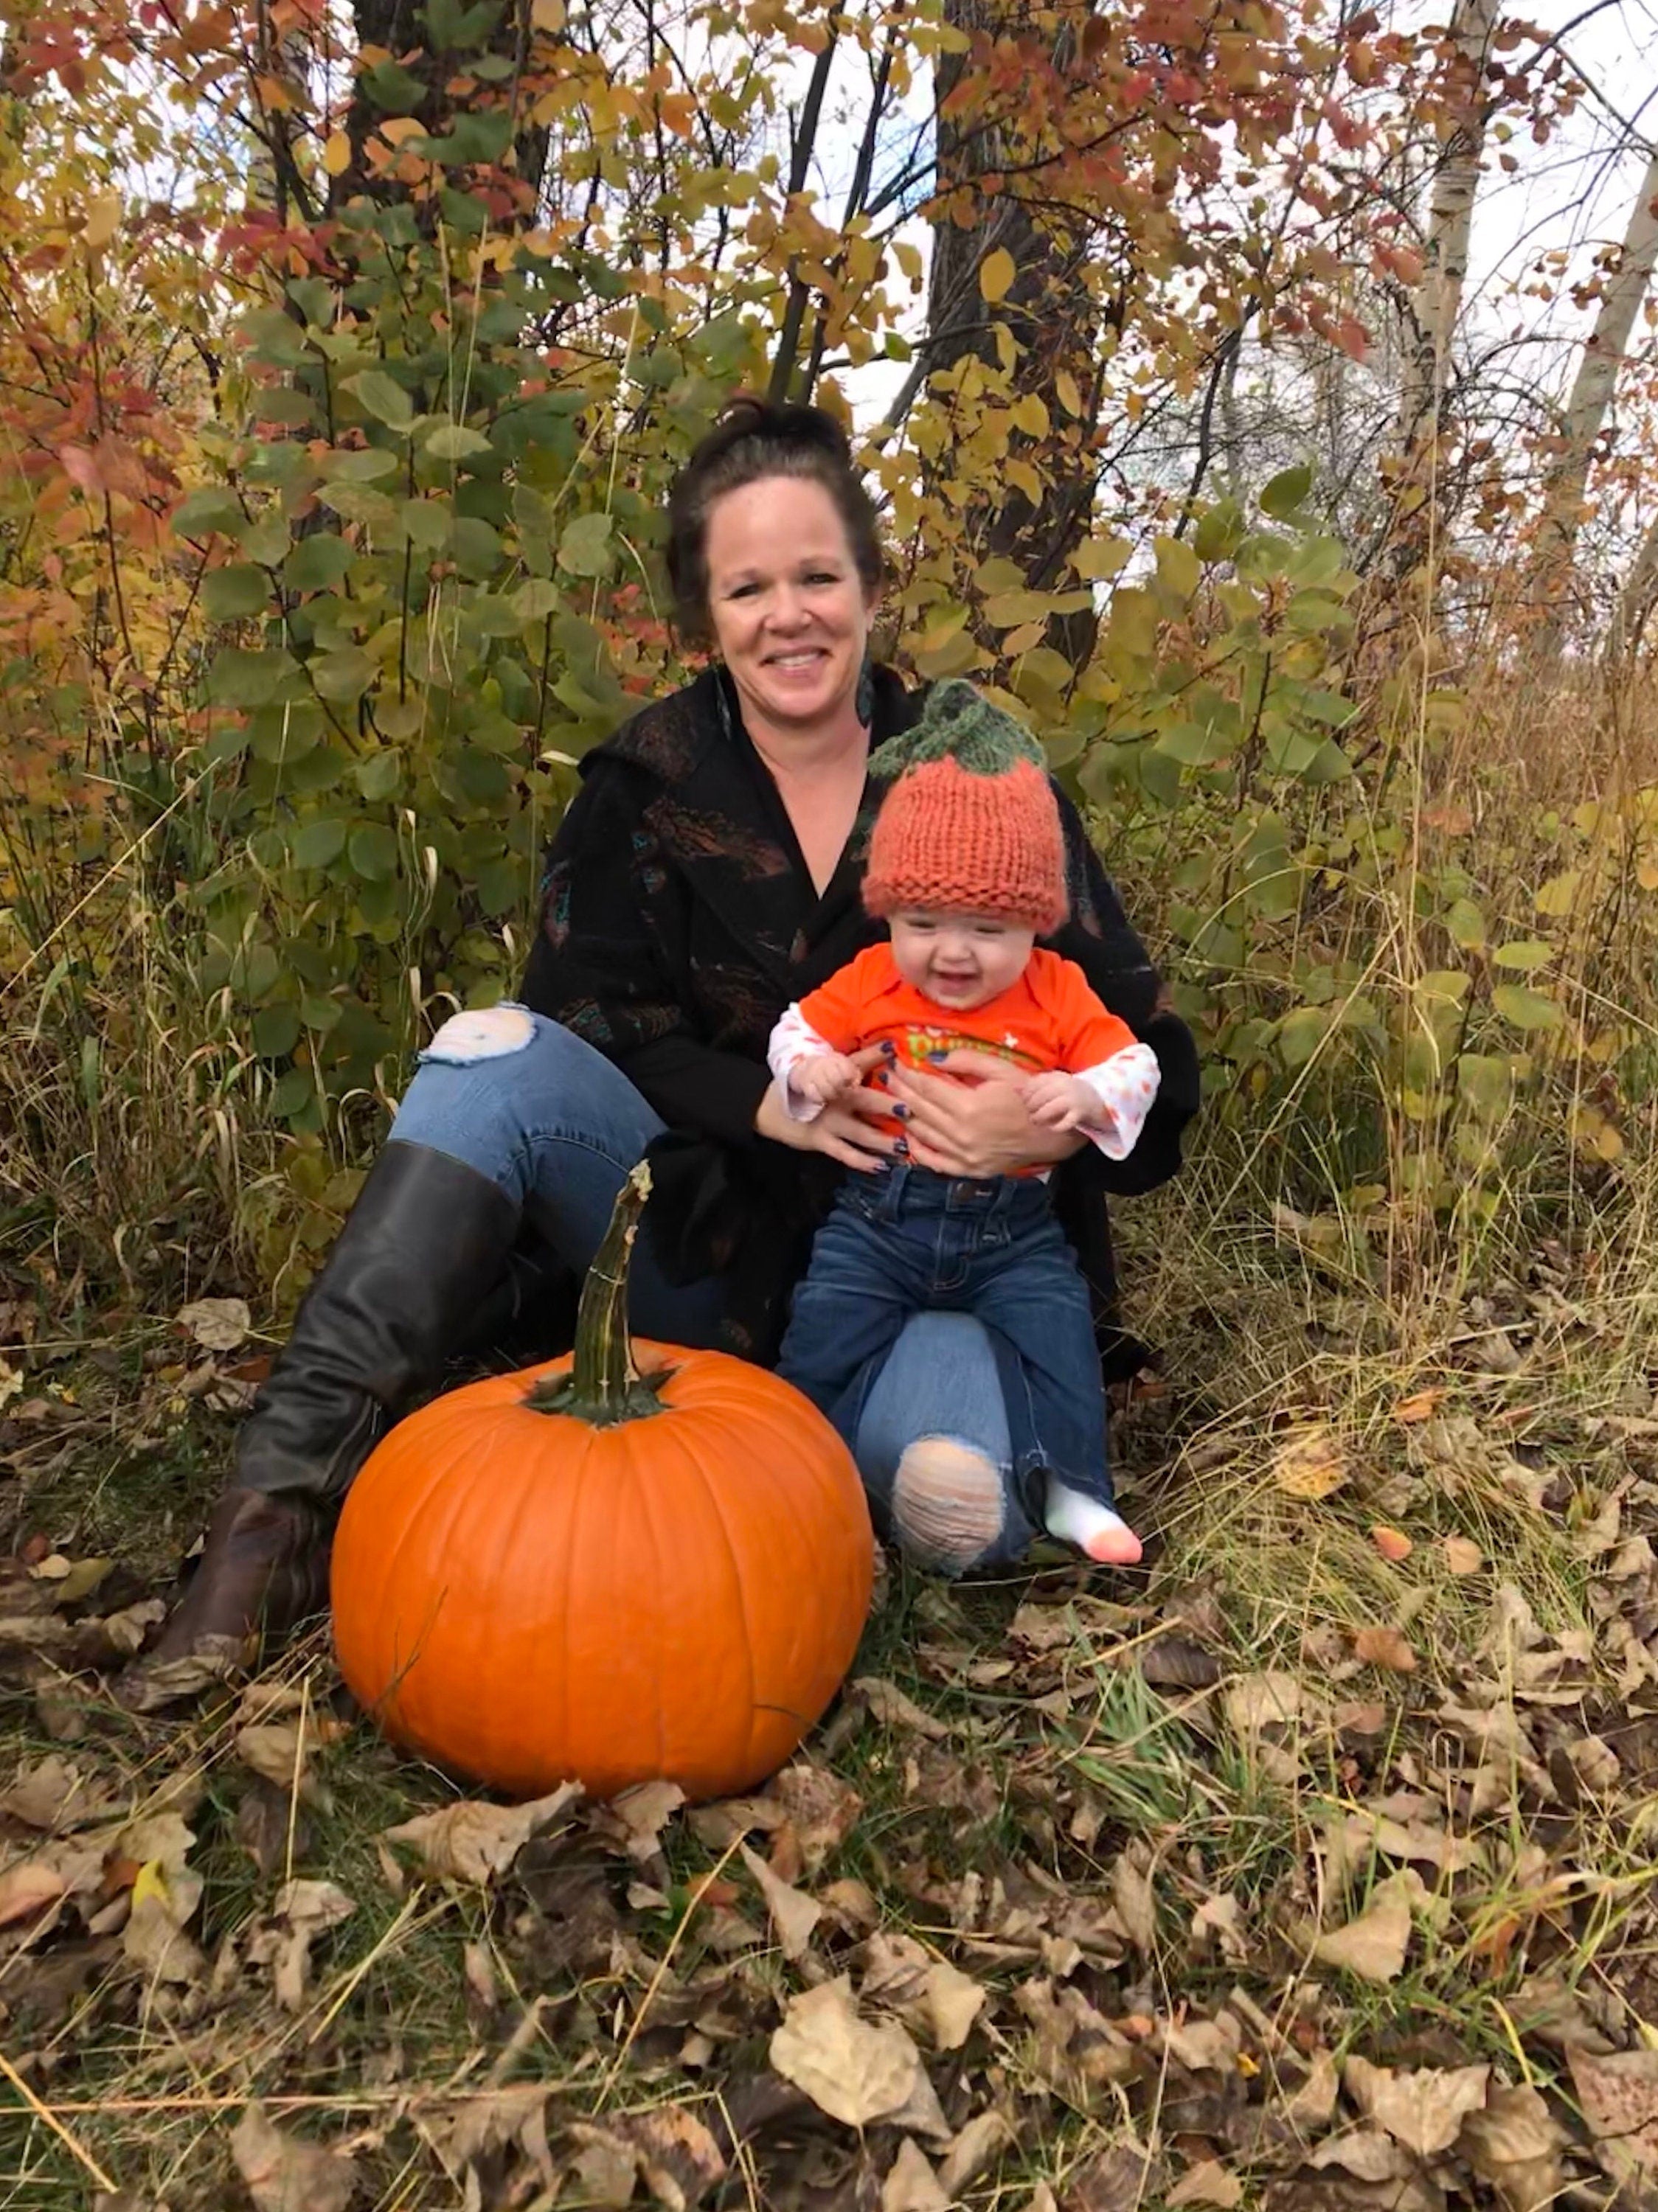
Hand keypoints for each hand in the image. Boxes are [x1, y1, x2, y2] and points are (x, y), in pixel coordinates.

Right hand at [754, 1044, 895, 1170]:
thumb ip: (859, 1061)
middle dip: (890, 1105)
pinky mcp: (821, 1140)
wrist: (770, 1108)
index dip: (876, 1054)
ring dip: (884, 1141)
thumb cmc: (807, 1087)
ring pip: (861, 1132)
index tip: (894, 1049)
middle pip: (866, 1100)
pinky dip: (863, 1162)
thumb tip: (892, 1046)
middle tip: (911, 1111)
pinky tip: (881, 1166)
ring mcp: (828, 1121)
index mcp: (836, 1075)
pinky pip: (845, 1154)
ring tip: (904, 1147)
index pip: (858, 1061)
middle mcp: (835, 1097)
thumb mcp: (826, 1069)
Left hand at [884, 1050, 1084, 1177]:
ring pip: (922, 1134)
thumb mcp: (1000, 1069)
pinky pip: (934, 1161)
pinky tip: (908, 1135)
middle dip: (900, 1091)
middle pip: (920, 1109)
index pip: (927, 1087)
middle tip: (887, 1077)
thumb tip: (932, 1057)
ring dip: (904, 1116)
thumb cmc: (1027, 1096)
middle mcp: (962, 1134)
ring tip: (893, 1101)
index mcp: (969, 1107)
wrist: (1050, 1132)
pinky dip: (917, 1149)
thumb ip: (965, 1060)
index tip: (896, 1063)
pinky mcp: (968, 1170)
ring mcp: (964, 1156)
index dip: (908, 1074)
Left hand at [1022, 1070, 1109, 1134]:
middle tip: (1030, 1114)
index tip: (1024, 1102)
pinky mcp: (1081, 1112)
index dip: (1026, 1094)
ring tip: (1036, 1121)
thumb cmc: (1071, 1093)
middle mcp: (1065, 1085)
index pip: (1035, 1083)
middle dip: (1031, 1106)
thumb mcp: (1055, 1085)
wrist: (1100, 1099)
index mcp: (1057, 1076)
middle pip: (1040, 1096)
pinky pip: (1065, 1122)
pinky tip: (1052, 1128)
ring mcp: (1074, 1098)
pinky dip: (1057, 1127)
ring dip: (1040, 1116)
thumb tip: (1014, 1089)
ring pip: (1050, 1108)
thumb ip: (1037, 1086)